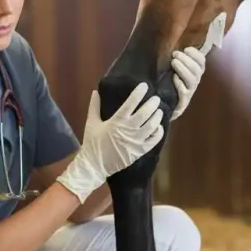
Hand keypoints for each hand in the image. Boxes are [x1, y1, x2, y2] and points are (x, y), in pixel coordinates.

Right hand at [56, 83, 163, 202]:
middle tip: (156, 99)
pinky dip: (158, 132)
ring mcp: (136, 141)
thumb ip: (94, 106)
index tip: (145, 86)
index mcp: (117, 121)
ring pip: (152, 126)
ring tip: (159, 111)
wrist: (95, 165)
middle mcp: (129, 129)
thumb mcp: (91, 123)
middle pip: (145, 113)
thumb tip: (95, 92)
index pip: (131, 103)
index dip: (139, 93)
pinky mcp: (140, 151)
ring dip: (157, 116)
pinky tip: (158, 127)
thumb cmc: (93, 143)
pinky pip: (154, 140)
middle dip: (152, 104)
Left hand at [170, 47, 206, 120]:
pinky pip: (184, 92)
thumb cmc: (166, 83)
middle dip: (187, 60)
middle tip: (175, 54)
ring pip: (192, 80)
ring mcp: (189, 92)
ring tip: (173, 62)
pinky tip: (174, 78)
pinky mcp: (182, 102)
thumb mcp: (172, 69)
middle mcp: (195, 82)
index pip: (202, 62)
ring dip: (183, 69)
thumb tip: (174, 45)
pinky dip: (180, 84)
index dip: (196, 54)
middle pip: (197, 70)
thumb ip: (176, 59)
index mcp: (195, 73)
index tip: (186, 49)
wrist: (162, 106)